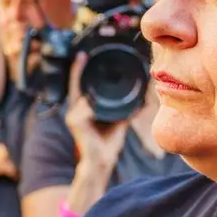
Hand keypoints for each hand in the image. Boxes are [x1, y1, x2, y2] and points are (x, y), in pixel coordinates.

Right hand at [65, 54, 128, 172]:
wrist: (102, 160)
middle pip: (75, 86)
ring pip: (81, 96)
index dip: (80, 71)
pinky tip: (96, 108)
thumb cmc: (108, 143)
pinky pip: (84, 109)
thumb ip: (128, 110)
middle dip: (77, 71)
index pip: (80, 86)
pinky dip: (92, 107)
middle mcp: (76, 110)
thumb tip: (143, 100)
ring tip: (94, 86)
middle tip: (81, 56)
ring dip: (90, 92)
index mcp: (85, 108)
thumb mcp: (120, 121)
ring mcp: (74, 116)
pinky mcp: (75, 124)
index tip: (82, 56)